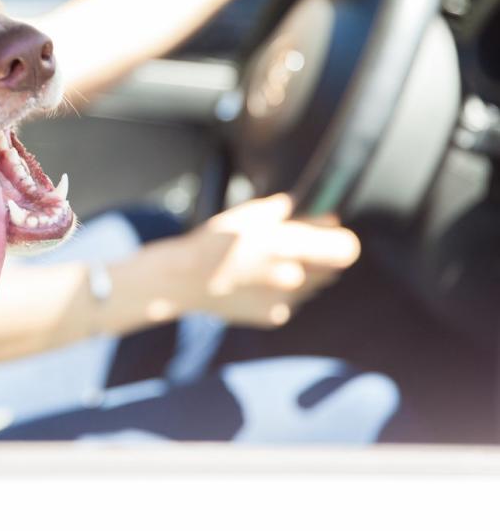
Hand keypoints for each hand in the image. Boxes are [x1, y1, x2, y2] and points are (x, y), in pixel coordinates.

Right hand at [176, 193, 359, 327]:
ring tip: (266, 264)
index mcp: (288, 246)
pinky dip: (281, 291)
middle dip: (318, 255)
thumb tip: (320, 215)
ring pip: (312, 285)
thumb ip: (288, 212)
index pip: (346, 249)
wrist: (183, 281)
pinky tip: (255, 282)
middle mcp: (293, 277)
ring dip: (302, 273)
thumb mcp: (248, 214)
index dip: (339, 238)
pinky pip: (292, 301)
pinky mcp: (274, 317)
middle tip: (291, 244)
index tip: (327, 232)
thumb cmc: (214, 241)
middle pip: (332, 268)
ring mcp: (286, 301)